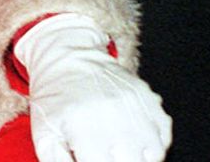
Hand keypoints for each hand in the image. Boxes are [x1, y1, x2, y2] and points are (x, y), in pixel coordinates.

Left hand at [13, 13, 170, 161]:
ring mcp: (135, 106)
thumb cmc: (56, 99)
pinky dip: (155, 145)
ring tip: (123, 154)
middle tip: (106, 156)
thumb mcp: (45, 134)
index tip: (91, 159)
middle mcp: (113, 117)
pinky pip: (165, 134)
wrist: (70, 58)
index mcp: (83, 128)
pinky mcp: (149, 99)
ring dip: (141, 159)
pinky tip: (137, 143)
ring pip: (153, 154)